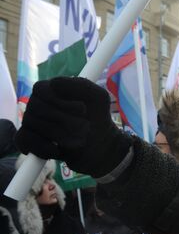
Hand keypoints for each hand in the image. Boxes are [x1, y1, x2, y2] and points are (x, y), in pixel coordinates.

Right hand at [16, 77, 131, 177]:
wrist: (100, 145)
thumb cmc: (97, 117)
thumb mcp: (98, 98)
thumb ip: (81, 86)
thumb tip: (54, 83)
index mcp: (51, 90)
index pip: (40, 89)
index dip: (59, 100)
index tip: (82, 109)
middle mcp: (37, 104)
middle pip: (36, 107)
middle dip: (65, 119)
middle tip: (85, 126)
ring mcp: (32, 123)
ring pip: (33, 124)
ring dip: (60, 134)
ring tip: (79, 139)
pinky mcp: (30, 141)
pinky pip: (25, 140)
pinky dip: (43, 147)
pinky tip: (58, 150)